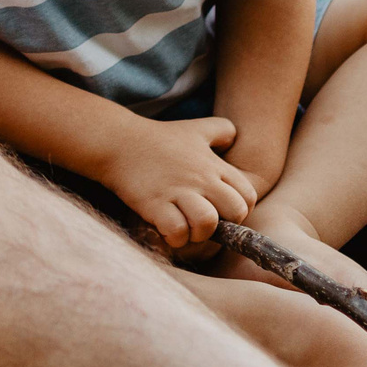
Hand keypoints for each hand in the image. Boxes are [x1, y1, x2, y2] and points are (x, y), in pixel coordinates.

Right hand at [94, 115, 259, 249]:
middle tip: (203, 222)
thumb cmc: (159, 138)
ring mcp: (178, 191)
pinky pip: (176, 231)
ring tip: (185, 227)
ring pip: (207, 223)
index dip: (238, 209)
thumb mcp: (195, 129)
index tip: (219, 210)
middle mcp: (201, 178)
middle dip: (224, 226)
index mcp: (214, 165)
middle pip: (235, 212)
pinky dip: (174, 237)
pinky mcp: (155, 204)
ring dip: (198, 233)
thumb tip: (236, 136)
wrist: (119, 141)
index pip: (248, 196)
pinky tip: (166, 228)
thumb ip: (220, 130)